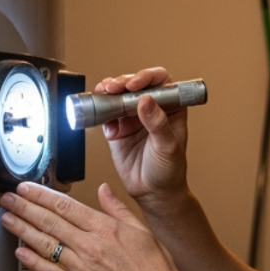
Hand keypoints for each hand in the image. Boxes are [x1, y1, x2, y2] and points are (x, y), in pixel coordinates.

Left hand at [0, 182, 191, 270]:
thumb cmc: (156, 268)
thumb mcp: (141, 229)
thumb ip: (117, 208)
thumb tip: (103, 189)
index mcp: (105, 229)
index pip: (65, 206)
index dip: (41, 195)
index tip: (26, 188)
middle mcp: (91, 247)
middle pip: (50, 222)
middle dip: (25, 207)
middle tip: (8, 198)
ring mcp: (83, 269)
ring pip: (46, 245)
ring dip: (22, 230)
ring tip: (7, 219)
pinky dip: (33, 262)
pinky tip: (20, 252)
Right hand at [95, 67, 188, 203]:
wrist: (153, 193)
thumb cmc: (169, 171)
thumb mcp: (168, 147)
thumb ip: (158, 124)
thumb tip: (146, 100)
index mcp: (170, 108)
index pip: (160, 81)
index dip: (147, 77)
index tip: (135, 85)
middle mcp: (150, 109)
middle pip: (135, 84)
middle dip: (123, 82)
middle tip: (114, 87)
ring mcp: (132, 118)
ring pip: (118, 95)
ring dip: (108, 91)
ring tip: (103, 92)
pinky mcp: (116, 129)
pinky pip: (105, 113)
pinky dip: (99, 109)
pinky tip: (100, 113)